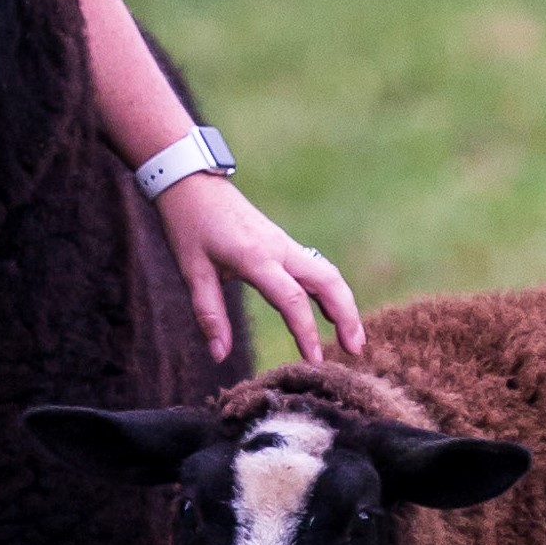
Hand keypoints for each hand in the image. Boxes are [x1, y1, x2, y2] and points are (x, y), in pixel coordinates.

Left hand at [154, 173, 364, 365]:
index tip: (314, 361)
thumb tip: (219, 356)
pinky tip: (332, 312)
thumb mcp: (192, 272)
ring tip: (353, 337)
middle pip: (327, 281)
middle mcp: (279, 249)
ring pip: (327, 273)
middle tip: (356, 351)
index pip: (292, 299)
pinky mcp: (283, 244)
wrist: (192, 183)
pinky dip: (330, 291)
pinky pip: (315, 268)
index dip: (306, 332)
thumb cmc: (189, 225)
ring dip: (344, 304)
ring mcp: (284, 244)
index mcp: (256, 257)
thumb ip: (209, 315)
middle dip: (346, 316)